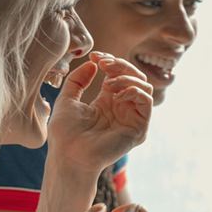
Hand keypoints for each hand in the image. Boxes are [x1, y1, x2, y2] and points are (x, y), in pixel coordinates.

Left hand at [47, 51, 152, 173]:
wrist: (69, 155)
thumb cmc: (65, 134)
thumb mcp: (67, 99)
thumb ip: (78, 80)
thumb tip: (93, 64)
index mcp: (107, 102)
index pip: (119, 75)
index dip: (111, 61)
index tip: (95, 56)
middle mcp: (123, 108)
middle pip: (135, 77)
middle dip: (120, 65)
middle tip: (103, 64)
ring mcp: (132, 118)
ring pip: (144, 86)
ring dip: (127, 77)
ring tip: (108, 82)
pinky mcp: (139, 128)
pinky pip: (147, 101)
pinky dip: (134, 91)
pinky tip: (116, 95)